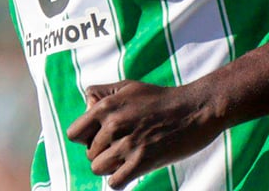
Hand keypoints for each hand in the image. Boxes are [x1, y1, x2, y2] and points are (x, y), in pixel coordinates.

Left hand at [66, 79, 221, 188]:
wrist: (195, 109)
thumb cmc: (161, 99)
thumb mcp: (127, 87)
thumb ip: (102, 94)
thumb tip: (86, 109)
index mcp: (106, 107)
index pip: (74, 134)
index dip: (85, 138)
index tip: (100, 137)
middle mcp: (113, 125)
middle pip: (89, 154)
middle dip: (103, 152)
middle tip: (124, 144)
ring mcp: (127, 144)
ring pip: (98, 169)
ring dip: (111, 166)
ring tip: (128, 156)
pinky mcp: (142, 162)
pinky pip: (115, 182)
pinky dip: (121, 179)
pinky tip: (132, 169)